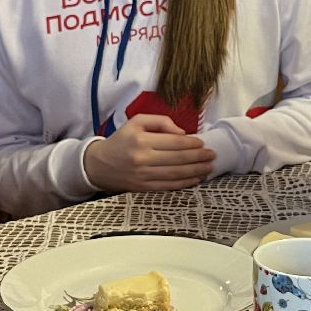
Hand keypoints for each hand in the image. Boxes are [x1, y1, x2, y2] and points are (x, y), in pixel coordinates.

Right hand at [84, 112, 215, 192]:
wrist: (99, 164)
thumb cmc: (121, 140)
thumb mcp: (136, 122)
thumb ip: (160, 121)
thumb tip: (182, 132)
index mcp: (141, 140)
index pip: (173, 142)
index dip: (191, 143)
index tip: (202, 142)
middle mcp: (142, 159)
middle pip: (178, 159)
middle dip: (198, 157)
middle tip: (212, 155)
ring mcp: (143, 175)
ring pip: (176, 174)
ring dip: (196, 171)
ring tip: (209, 167)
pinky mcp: (143, 188)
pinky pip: (168, 186)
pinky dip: (184, 183)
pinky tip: (195, 179)